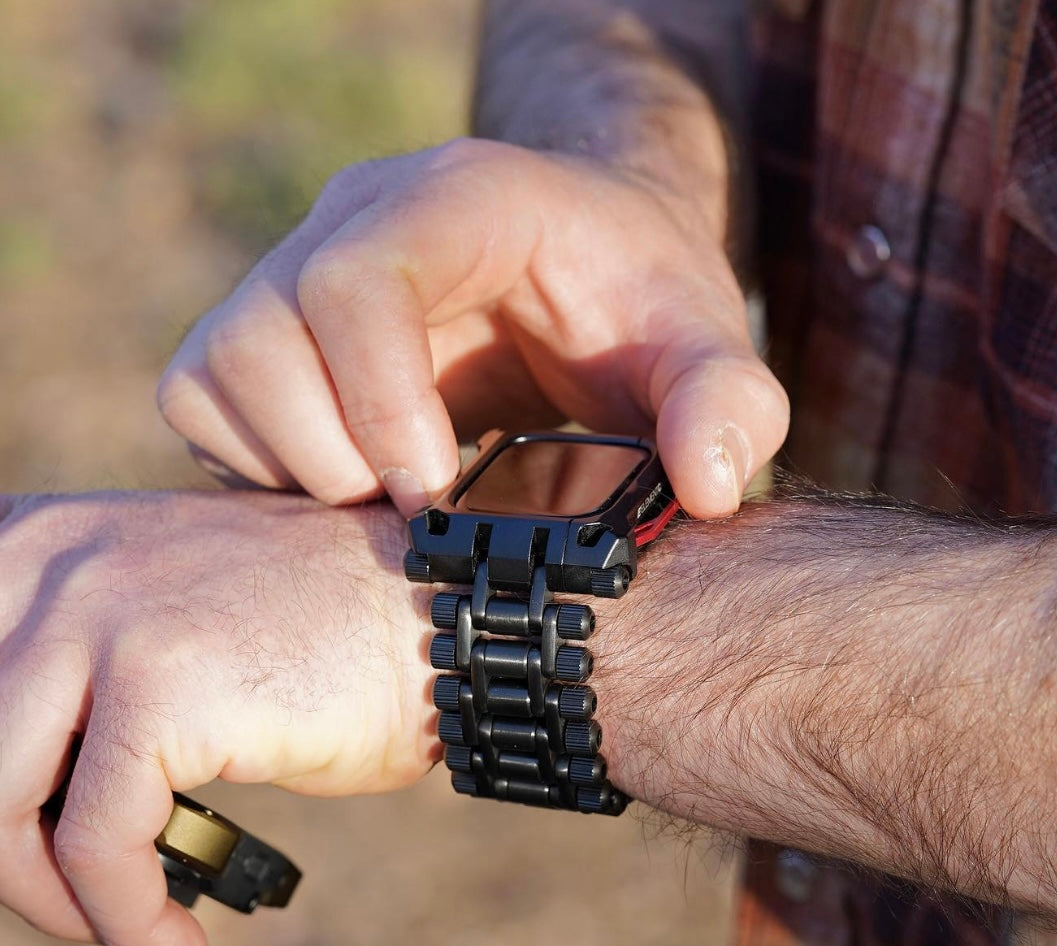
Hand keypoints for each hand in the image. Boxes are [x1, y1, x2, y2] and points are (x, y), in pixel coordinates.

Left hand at [0, 490, 432, 945]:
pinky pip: (99, 845)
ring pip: (2, 801)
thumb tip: (26, 793)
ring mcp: (107, 615)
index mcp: (50, 537)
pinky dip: (128, 919)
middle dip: (12, 844)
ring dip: (55, 896)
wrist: (437, 616)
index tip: (27, 833)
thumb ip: (81, 667)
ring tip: (129, 925)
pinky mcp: (163, 685)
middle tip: (73, 894)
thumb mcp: (171, 615)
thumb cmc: (323, 631)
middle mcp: (61, 560)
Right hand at [157, 138, 788, 517]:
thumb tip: (710, 485)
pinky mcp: (266, 330)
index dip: (376, 399)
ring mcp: (295, 273)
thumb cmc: (638, 308)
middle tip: (416, 509)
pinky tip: (345, 486)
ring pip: (214, 373)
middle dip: (330, 456)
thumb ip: (730, 404)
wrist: (583, 278)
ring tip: (384, 501)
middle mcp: (352, 221)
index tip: (433, 491)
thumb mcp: (705, 346)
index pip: (352, 279)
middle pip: (259, 336)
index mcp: (456, 201)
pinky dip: (257, 465)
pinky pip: (202, 402)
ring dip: (290, 468)